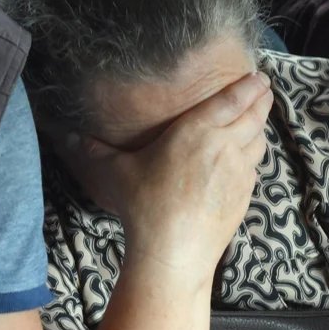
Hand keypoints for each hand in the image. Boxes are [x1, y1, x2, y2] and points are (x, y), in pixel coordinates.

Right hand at [67, 71, 272, 280]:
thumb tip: (64, 135)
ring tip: (256, 119)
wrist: (174, 253)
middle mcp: (225, 146)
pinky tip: (247, 157)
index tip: (258, 76)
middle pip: (254, 115)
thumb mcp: (115, 172)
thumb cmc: (144, 207)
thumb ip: (92, 150)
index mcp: (198, 131)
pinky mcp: (244, 196)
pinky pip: (255, 167)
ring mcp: (239, 173)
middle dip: (261, 99)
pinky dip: (254, 156)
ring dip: (260, 127)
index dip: (249, 86)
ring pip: (258, 141)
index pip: (233, 99)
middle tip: (264, 89)